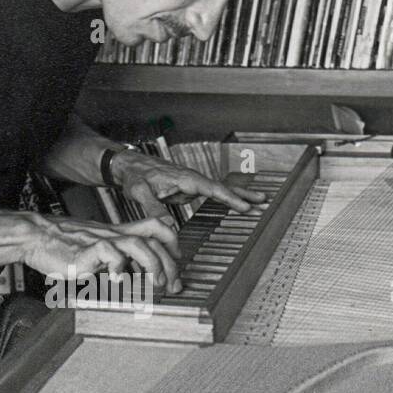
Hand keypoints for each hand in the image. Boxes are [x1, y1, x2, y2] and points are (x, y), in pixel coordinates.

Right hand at [21, 212, 182, 293]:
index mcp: (117, 233)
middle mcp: (114, 234)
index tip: (178, 264)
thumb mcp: (95, 247)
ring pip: (137, 244)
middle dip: (170, 264)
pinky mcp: (86, 250)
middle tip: (172, 285)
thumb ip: (113, 256)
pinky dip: (118, 268)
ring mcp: (101, 240)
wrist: (35, 236)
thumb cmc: (61, 246)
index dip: (173, 243)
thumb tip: (131, 273)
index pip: (156, 227)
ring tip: (154, 284)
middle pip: (153, 239)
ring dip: (152, 265)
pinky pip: (109, 254)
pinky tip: (118, 281)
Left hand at [110, 153, 267, 216]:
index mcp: (184, 178)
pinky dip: (227, 198)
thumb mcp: (139, 192)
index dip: (229, 198)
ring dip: (239, 195)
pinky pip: (212, 194)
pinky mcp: (189, 189)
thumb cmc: (134, 176)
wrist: (128, 167)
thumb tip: (167, 225)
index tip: (245, 206)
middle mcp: (192, 179)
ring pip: (220, 189)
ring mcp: (192, 184)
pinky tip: (236, 203)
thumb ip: (153, 208)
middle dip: (243, 193)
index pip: (212, 188)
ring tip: (258, 201)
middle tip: (263, 200)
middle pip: (222, 186)